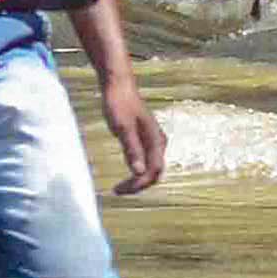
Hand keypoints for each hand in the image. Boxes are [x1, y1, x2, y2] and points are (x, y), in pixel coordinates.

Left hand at [98, 76, 166, 194]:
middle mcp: (159, 142)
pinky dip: (136, 171)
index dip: (138, 184)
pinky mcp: (146, 139)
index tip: (120, 190)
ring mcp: (153, 141)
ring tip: (119, 188)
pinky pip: (146, 161)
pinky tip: (125, 175)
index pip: (153, 171)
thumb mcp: (122, 128)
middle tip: (117, 191)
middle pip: (155, 172)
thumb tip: (139, 172)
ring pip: (151, 168)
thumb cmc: (118, 104)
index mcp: (156, 140)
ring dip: (137, 180)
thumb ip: (132, 149)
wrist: (118, 86)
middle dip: (138, 185)